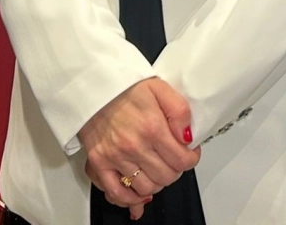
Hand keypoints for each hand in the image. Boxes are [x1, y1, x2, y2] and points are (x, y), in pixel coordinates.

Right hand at [78, 78, 199, 219]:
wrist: (94, 88)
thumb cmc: (126, 89)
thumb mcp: (160, 88)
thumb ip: (180, 112)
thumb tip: (188, 137)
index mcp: (153, 127)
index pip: (182, 160)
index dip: (191, 159)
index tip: (190, 153)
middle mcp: (135, 146)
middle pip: (167, 177)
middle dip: (175, 170)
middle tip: (173, 159)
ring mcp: (116, 157)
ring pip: (147, 188)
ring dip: (157, 182)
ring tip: (157, 169)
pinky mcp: (99, 164)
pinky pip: (117, 192)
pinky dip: (130, 197)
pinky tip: (138, 191)